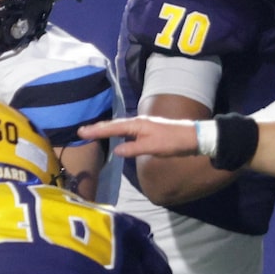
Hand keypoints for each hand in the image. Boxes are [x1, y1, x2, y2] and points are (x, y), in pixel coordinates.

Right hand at [78, 115, 200, 158]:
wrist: (193, 137)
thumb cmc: (172, 142)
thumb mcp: (152, 147)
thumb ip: (134, 149)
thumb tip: (116, 151)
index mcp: (137, 125)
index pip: (113, 128)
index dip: (97, 130)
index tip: (82, 132)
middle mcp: (138, 122)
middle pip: (114, 124)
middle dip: (98, 128)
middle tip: (82, 131)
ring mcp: (143, 125)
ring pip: (120, 126)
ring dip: (106, 129)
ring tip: (93, 132)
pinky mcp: (147, 130)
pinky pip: (126, 129)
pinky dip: (116, 131)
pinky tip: (115, 135)